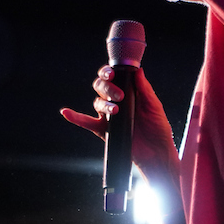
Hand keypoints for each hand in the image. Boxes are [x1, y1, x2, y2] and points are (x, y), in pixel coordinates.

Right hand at [60, 65, 177, 170]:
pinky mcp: (103, 130)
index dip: (108, 72)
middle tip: (120, 97)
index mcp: (127, 91)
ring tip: (115, 111)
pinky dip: (74, 117)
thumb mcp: (153, 105)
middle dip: (107, 88)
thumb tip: (138, 70)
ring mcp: (108, 115)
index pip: (112, 77)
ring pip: (97, 103)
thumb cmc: (157, 128)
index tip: (112, 73)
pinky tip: (66, 112)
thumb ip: (144, 88)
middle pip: (101, 86)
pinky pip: (85, 122)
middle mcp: (115, 101)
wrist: (155, 152)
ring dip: (103, 104)